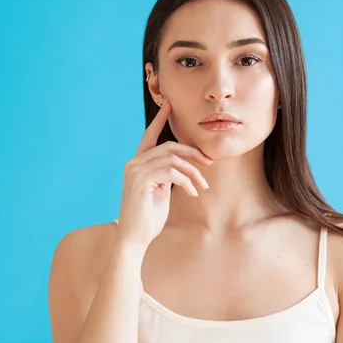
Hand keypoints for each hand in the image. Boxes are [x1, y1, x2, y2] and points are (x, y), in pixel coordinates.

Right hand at [116, 100, 212, 246]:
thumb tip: (183, 166)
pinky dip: (186, 181)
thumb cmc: (149, 217)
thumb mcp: (161, 191)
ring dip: (193, 171)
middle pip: (169, 147)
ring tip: (203, 185)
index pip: (150, 136)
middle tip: (209, 163)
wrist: (135, 238)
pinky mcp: (140, 180)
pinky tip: (192, 192)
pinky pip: (171, 172)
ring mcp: (135, 170)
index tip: (171, 104)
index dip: (160, 119)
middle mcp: (133, 163)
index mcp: (137, 163)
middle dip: (193, 153)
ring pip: (173, 159)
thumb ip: (167, 175)